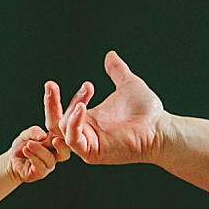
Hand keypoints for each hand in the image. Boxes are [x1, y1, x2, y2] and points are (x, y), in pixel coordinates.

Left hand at [6, 125, 61, 182]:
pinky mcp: (40, 173)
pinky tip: (25, 150)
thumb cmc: (22, 145)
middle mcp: (55, 155)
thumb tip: (43, 136)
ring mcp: (48, 165)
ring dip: (39, 150)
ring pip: (49, 158)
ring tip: (29, 144)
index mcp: (56, 143)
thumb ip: (35, 132)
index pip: (65, 140)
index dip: (65, 136)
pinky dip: (33, 156)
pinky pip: (40, 166)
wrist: (11, 159)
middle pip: (65, 153)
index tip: (61, 129)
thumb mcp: (27, 134)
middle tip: (54, 139)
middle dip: (61, 146)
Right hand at [48, 51, 170, 165]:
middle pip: (54, 122)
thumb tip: (110, 55)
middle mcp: (85, 131)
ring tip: (83, 98)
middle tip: (50, 86)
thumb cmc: (146, 112)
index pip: (64, 110)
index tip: (88, 84)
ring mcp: (88, 143)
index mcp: (88, 119)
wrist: (159, 127)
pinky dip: (74, 124)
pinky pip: (74, 141)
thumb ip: (117, 71)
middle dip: (50, 103)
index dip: (67, 97)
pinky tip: (81, 108)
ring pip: (61, 130)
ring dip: (68, 112)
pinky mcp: (92, 153)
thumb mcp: (128, 85)